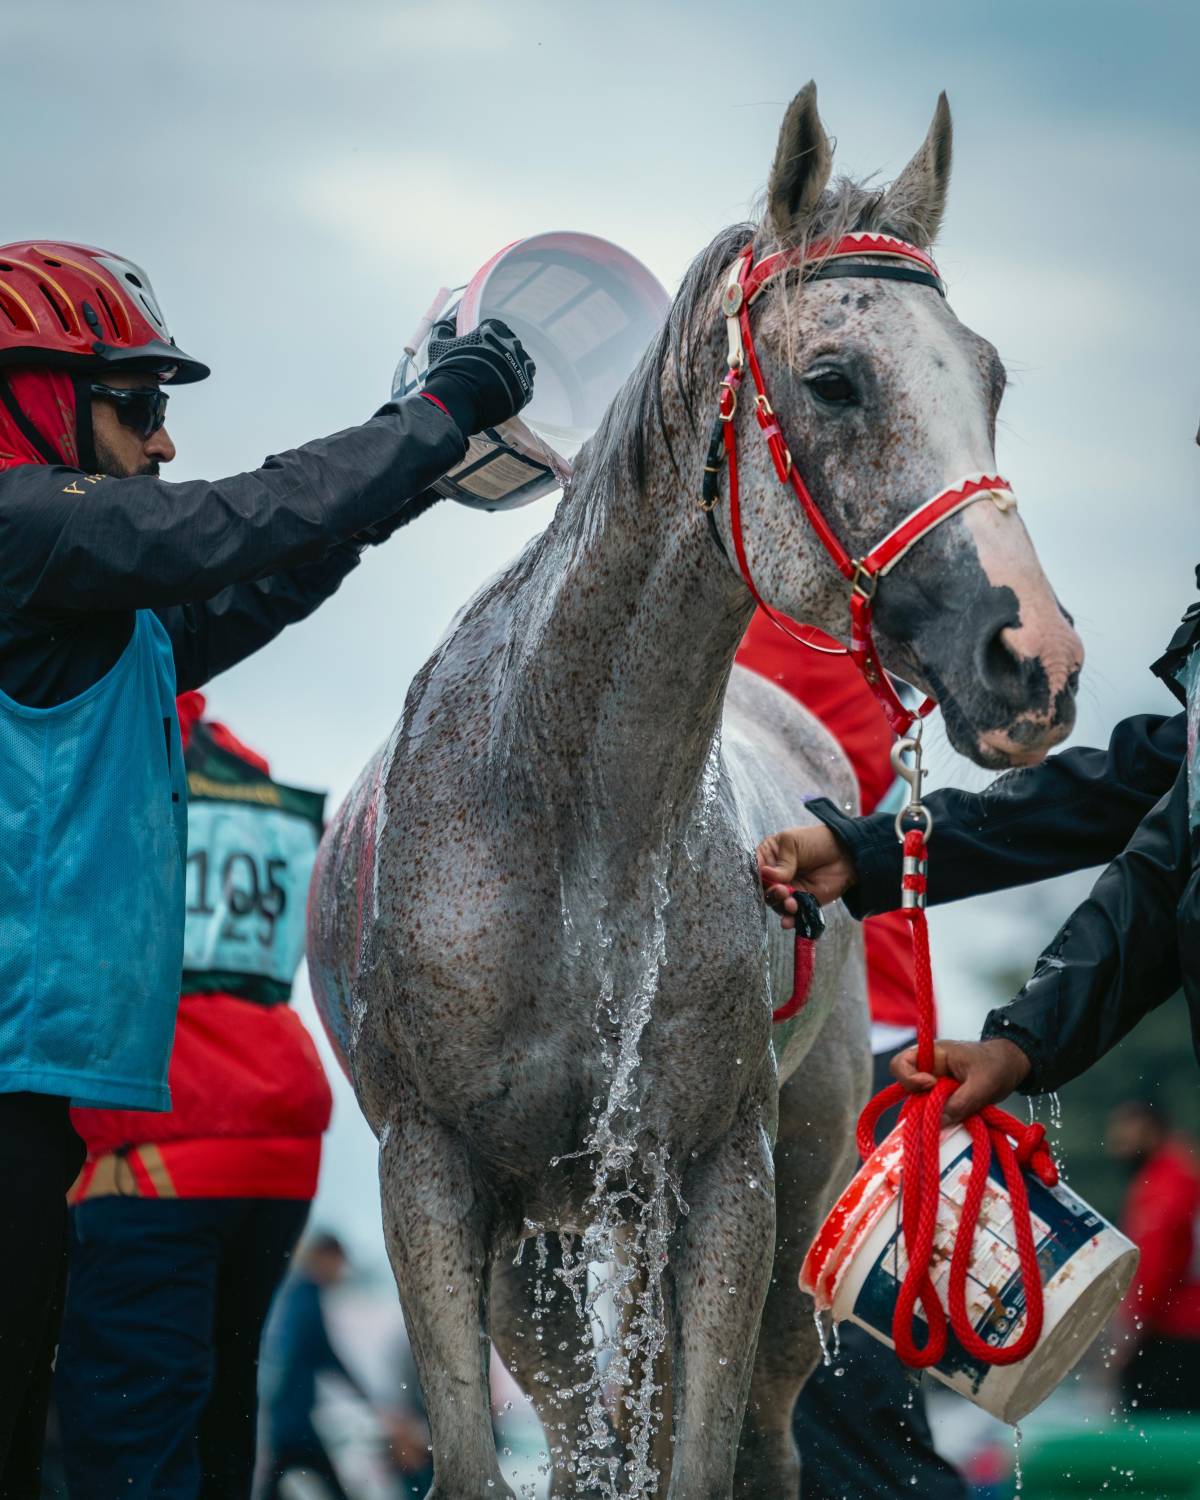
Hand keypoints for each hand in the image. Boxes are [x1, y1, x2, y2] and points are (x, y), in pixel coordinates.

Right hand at [422, 317, 534, 433]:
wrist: (456, 403)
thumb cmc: (447, 371)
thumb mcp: (439, 345)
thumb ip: (444, 329)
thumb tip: (447, 323)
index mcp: (495, 330)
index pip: (495, 328)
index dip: (486, 338)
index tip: (479, 349)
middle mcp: (513, 346)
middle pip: (511, 346)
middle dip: (501, 354)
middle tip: (487, 367)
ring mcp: (521, 369)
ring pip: (522, 366)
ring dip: (513, 370)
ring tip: (496, 381)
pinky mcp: (525, 391)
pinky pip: (525, 387)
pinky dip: (515, 389)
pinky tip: (502, 393)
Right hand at [757, 824, 855, 925]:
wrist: (846, 853)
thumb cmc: (816, 841)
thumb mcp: (793, 843)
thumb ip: (781, 862)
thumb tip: (766, 875)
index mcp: (769, 858)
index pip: (755, 871)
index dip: (757, 877)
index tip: (762, 879)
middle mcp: (776, 877)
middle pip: (764, 891)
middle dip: (771, 893)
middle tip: (782, 890)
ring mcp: (790, 890)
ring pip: (777, 904)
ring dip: (781, 906)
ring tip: (791, 902)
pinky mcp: (803, 903)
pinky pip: (793, 915)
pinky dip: (789, 920)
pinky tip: (788, 921)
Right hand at [890, 1037, 1032, 1122]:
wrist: (1011, 1066)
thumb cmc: (997, 1066)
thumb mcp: (983, 1085)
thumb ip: (961, 1102)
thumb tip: (939, 1121)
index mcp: (933, 1054)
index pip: (901, 1063)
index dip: (910, 1078)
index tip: (931, 1086)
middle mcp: (928, 1068)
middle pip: (907, 1087)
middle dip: (922, 1102)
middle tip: (945, 1108)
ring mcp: (934, 1083)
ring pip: (919, 1102)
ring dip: (933, 1112)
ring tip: (957, 1114)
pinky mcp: (942, 1097)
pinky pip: (932, 1109)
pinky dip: (941, 1118)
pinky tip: (957, 1120)